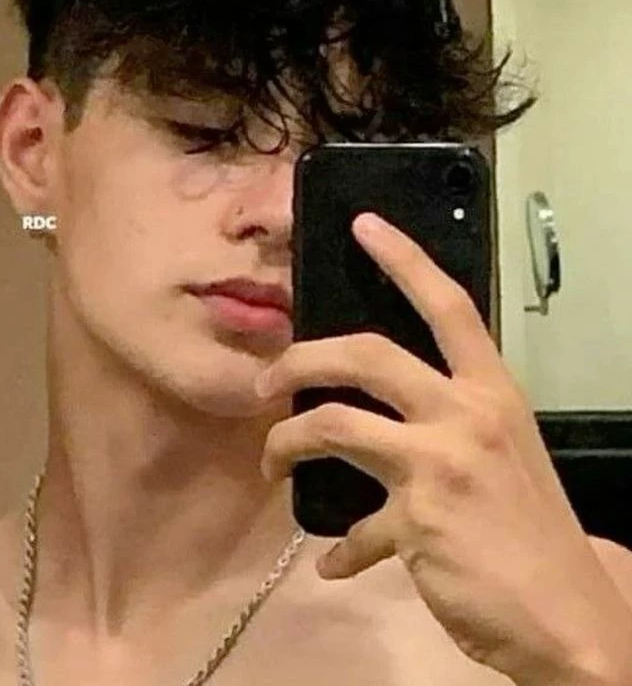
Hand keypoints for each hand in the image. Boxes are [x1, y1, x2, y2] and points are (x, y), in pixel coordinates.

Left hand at [257, 213, 631, 685]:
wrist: (571, 613)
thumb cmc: (535, 527)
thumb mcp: (502, 455)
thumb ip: (448, 427)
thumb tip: (389, 427)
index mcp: (492, 392)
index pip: (448, 306)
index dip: (405, 259)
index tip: (364, 225)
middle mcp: (466, 414)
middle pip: (366, 354)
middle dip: (302, 358)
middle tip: (269, 379)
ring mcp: (439, 463)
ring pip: (332, 423)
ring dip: (285, 441)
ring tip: (272, 459)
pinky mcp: (416, 520)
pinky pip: (356, 529)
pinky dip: (341, 547)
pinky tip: (334, 561)